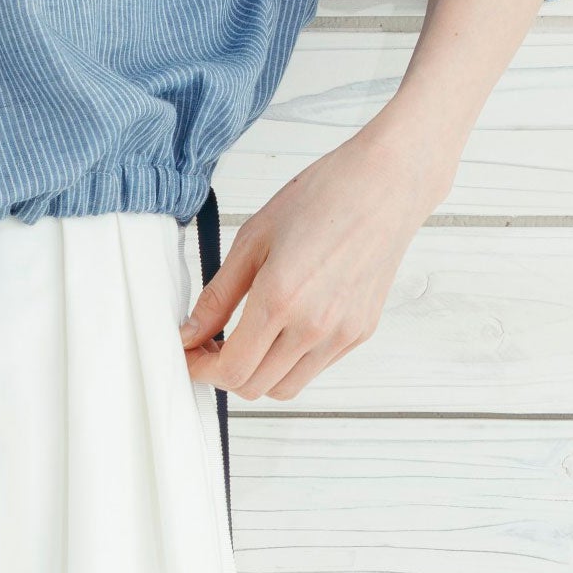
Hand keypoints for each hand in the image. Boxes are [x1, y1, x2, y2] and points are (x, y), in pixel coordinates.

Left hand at [182, 115, 453, 401]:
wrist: (384, 186)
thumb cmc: (322, 197)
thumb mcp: (253, 238)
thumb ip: (218, 294)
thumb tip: (191, 330)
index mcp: (280, 298)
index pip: (231, 368)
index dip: (200, 368)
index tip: (188, 354)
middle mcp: (315, 326)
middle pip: (255, 386)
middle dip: (223, 372)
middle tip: (209, 343)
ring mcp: (342, 335)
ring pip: (287, 387)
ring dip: (257, 373)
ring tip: (244, 337)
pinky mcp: (360, 333)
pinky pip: (316, 367)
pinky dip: (289, 361)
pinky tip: (281, 326)